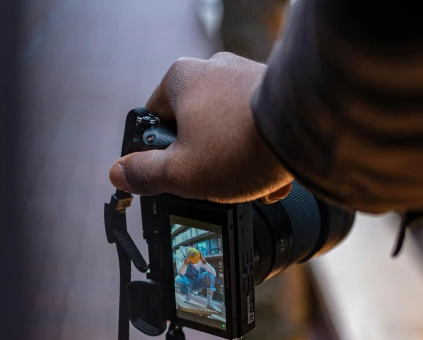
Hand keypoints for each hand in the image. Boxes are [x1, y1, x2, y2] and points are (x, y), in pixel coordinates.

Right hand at [109, 53, 292, 203]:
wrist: (305, 131)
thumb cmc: (238, 146)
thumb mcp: (180, 172)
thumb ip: (145, 173)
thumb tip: (118, 173)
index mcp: (180, 79)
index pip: (153, 122)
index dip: (158, 156)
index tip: (171, 178)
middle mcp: (212, 70)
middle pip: (193, 130)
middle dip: (203, 164)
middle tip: (214, 186)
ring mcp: (246, 78)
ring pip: (227, 134)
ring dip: (234, 166)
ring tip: (249, 186)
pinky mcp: (274, 94)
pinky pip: (256, 131)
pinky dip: (260, 156)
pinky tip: (270, 180)